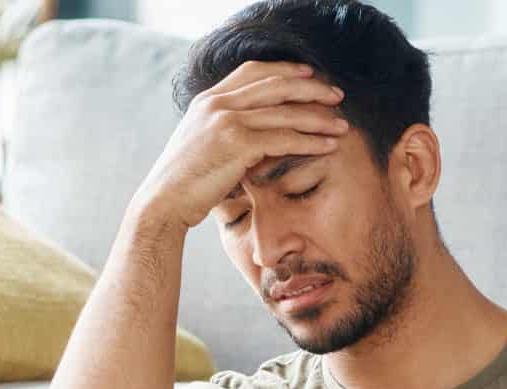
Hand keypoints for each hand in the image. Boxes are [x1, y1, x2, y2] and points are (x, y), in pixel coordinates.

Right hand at [130, 60, 348, 231]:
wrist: (164, 201)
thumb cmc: (184, 182)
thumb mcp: (201, 144)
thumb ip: (222, 128)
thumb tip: (250, 133)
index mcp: (208, 98)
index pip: (253, 71)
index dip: (285, 70)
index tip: (310, 75)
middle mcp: (217, 102)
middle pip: (275, 84)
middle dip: (311, 88)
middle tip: (337, 95)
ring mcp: (226, 120)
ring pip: (284, 112)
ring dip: (318, 117)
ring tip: (342, 125)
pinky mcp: (236, 143)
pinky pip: (283, 138)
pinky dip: (310, 141)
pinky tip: (328, 146)